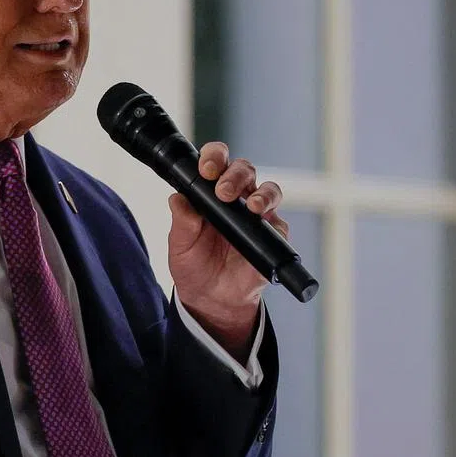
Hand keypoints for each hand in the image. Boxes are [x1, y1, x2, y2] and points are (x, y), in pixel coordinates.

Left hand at [166, 142, 287, 356]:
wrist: (212, 299)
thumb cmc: (194, 265)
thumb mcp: (180, 244)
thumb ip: (181, 221)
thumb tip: (177, 198)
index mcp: (210, 193)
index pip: (216, 162)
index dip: (214, 157)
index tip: (206, 169)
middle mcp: (236, 198)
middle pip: (244, 170)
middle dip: (235, 175)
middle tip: (223, 191)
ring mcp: (257, 214)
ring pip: (267, 189)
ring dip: (261, 193)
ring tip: (251, 206)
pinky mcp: (273, 234)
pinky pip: (278, 219)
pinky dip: (273, 216)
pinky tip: (262, 219)